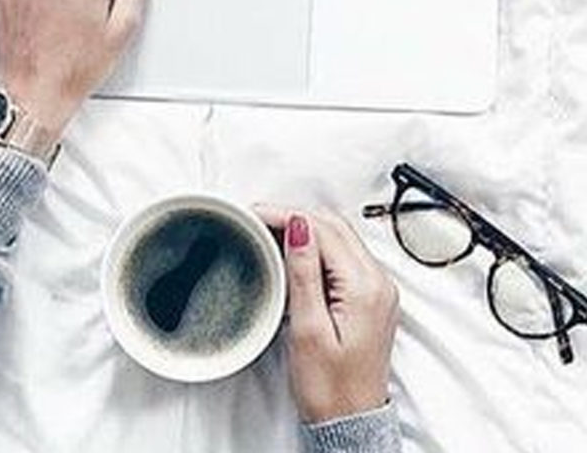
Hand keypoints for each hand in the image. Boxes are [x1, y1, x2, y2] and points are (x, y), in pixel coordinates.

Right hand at [257, 206, 398, 424]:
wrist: (351, 424)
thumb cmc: (331, 390)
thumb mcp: (308, 329)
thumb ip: (304, 272)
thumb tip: (298, 227)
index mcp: (366, 287)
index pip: (324, 230)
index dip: (287, 215)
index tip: (258, 214)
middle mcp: (379, 283)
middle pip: (336, 226)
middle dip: (296, 216)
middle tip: (260, 220)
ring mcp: (378, 290)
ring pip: (341, 237)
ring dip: (308, 229)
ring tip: (272, 233)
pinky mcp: (371, 298)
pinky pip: (345, 257)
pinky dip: (319, 248)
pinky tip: (297, 254)